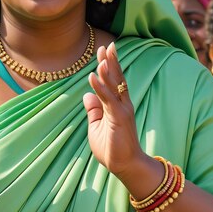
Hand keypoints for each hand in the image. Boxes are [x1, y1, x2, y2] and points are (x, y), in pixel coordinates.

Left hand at [83, 42, 145, 180]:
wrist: (126, 166)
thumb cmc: (112, 149)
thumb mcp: (97, 126)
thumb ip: (93, 110)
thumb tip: (86, 95)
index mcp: (118, 105)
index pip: (113, 81)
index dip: (108, 66)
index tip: (103, 51)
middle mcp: (123, 104)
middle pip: (117, 78)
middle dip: (111, 61)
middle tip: (106, 45)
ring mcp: (122, 110)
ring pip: (114, 85)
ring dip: (107, 69)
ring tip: (102, 54)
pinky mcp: (119, 118)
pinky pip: (108, 99)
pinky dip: (100, 87)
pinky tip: (93, 76)